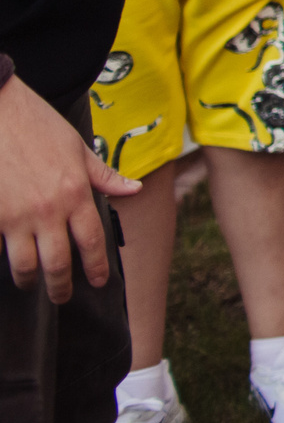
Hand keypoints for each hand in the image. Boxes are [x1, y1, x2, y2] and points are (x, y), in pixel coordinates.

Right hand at [0, 76, 140, 301]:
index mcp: (75, 193)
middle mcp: (48, 210)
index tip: (97, 282)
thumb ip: (104, 176)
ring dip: (30, 280)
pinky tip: (9, 260)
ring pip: (25, 264)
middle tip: (62, 296)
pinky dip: (5, 258)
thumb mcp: (78, 148)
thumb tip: (133, 189)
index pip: (92, 241)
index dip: (95, 267)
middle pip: (58, 263)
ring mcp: (16, 215)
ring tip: (33, 283)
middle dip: (61, 286)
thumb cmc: (39, 126)